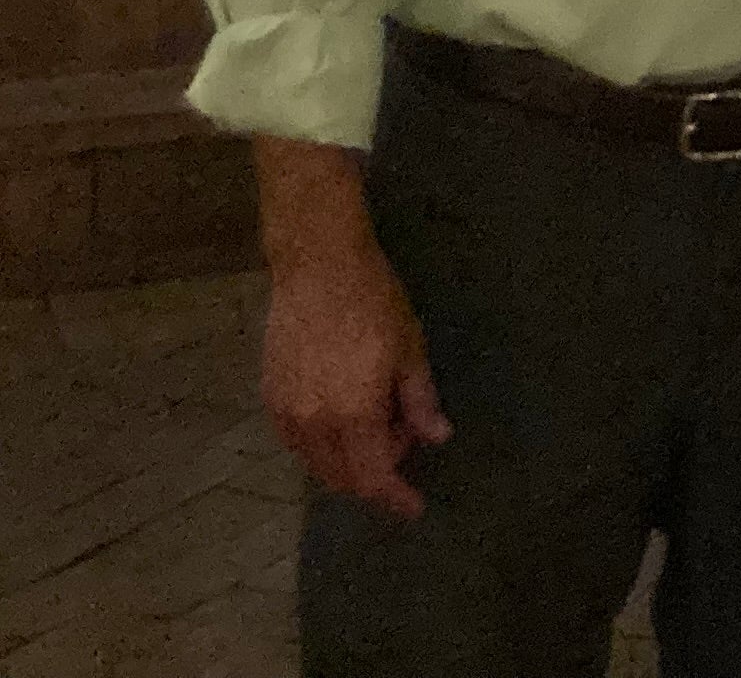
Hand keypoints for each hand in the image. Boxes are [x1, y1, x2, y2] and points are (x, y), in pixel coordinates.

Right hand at [263, 234, 449, 518]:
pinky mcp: (269, 397)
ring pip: (316, 463)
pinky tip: (346, 414)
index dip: (394, 498)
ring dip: (349, 459)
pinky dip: (323, 444)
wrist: (318, 268)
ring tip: (379, 418)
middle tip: (405, 435)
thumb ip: (420, 402)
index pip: (372, 478)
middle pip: (342, 477)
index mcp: (352, 414)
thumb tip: (437, 438)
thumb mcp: (410, 350)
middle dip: (377, 472)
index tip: (413, 509)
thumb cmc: (374, 303)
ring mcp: (285, 412)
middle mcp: (312, 423)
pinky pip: (297, 442)